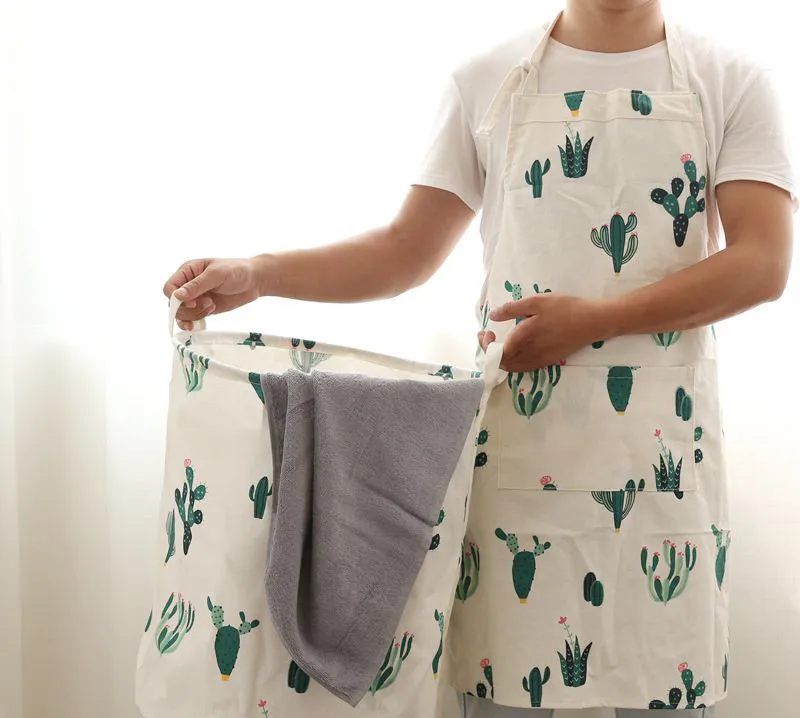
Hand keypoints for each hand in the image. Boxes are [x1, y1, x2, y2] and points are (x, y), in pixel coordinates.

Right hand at [162, 257, 260, 329]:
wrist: (255, 280)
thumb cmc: (236, 270)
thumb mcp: (216, 275)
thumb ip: (197, 286)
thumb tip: (177, 296)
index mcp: (187, 271)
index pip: (169, 288)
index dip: (176, 299)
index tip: (193, 302)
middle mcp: (188, 285)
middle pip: (173, 304)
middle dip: (189, 309)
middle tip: (209, 304)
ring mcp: (196, 298)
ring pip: (182, 314)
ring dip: (195, 315)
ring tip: (212, 306)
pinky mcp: (204, 308)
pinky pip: (191, 319)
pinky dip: (194, 323)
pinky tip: (199, 324)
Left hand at [478, 293, 603, 371]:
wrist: (593, 321)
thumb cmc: (565, 308)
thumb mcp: (536, 302)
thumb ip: (512, 309)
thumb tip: (493, 316)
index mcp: (524, 339)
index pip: (496, 352)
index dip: (486, 345)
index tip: (487, 331)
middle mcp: (530, 354)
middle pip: (503, 363)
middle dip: (491, 352)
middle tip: (489, 337)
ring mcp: (540, 360)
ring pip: (514, 368)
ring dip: (502, 358)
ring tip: (500, 343)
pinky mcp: (549, 361)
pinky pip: (525, 367)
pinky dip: (515, 362)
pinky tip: (517, 349)